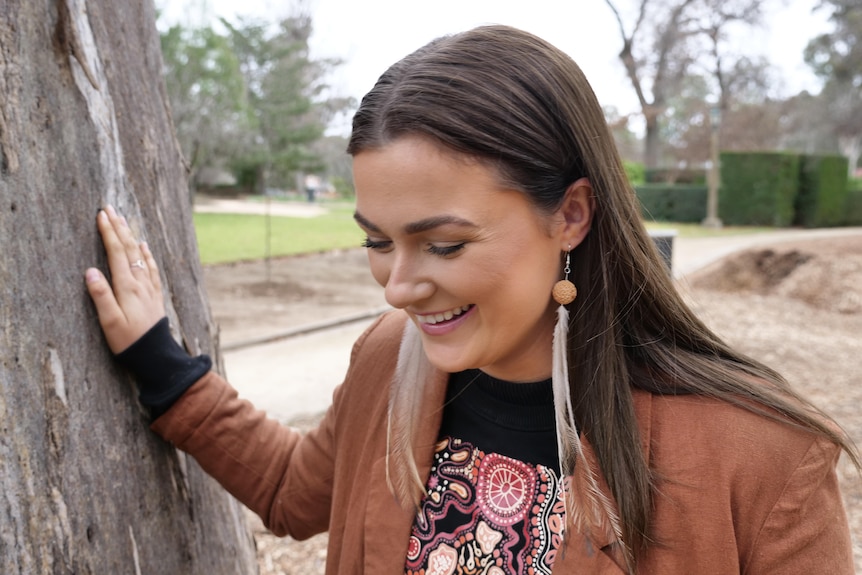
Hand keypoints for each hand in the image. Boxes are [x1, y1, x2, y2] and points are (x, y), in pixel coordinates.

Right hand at [85, 206, 165, 353]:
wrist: (156, 355)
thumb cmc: (129, 341)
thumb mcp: (109, 322)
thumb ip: (100, 296)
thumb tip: (90, 271)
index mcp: (127, 286)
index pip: (116, 252)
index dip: (108, 232)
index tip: (101, 214)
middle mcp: (140, 283)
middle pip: (129, 249)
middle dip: (118, 227)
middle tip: (109, 208)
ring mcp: (149, 288)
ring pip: (140, 255)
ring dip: (131, 236)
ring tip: (123, 220)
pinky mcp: (154, 295)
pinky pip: (151, 268)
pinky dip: (146, 254)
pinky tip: (144, 246)